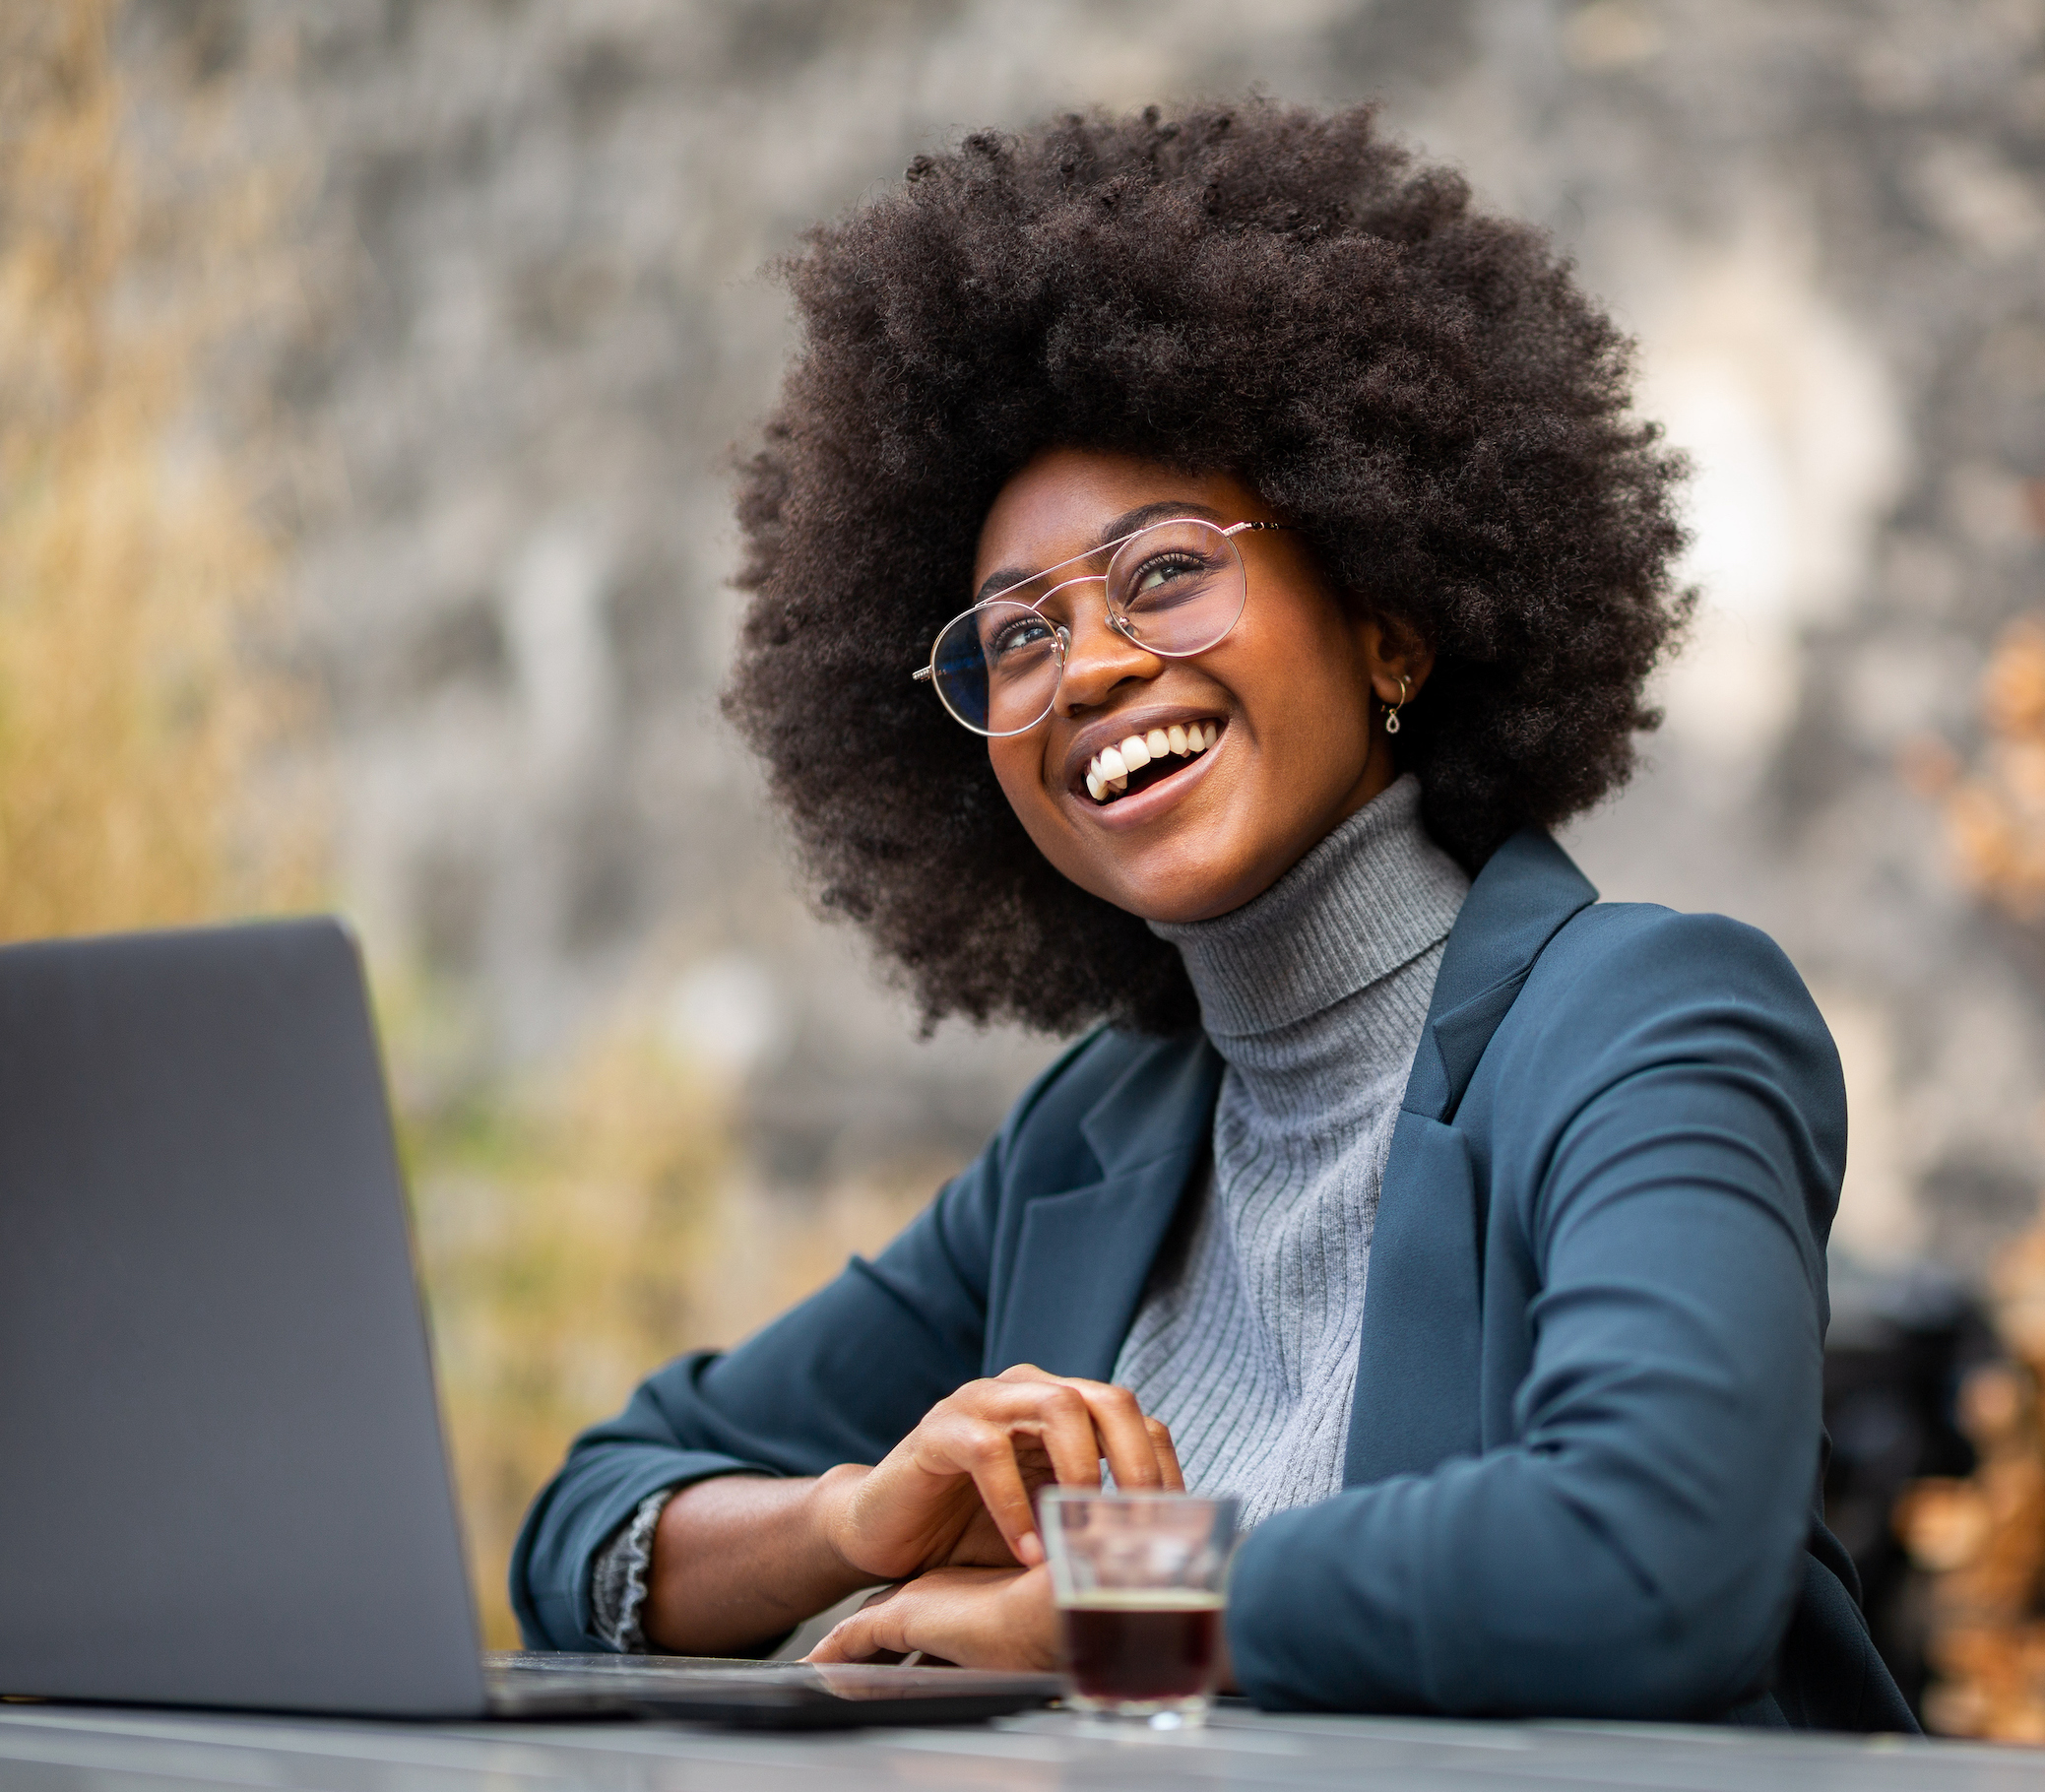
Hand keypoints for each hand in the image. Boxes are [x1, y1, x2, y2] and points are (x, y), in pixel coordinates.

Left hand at [805, 1564, 1058, 1670]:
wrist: (1051, 1611)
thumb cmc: (1053, 1632)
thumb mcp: (1019, 1655)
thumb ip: (998, 1660)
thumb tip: (1007, 1682)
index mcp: (972, 1601)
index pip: (925, 1628)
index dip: (906, 1647)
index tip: (894, 1667)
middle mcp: (941, 1597)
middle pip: (892, 1628)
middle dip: (873, 1653)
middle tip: (850, 1671)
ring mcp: (920, 1603)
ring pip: (869, 1633)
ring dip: (848, 1657)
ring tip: (824, 1674)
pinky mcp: (903, 1615)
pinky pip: (851, 1639)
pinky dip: (832, 1654)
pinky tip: (813, 1670)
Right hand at [812, 1364, 1182, 1581]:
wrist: (882, 1534)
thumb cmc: (969, 1531)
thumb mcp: (1043, 1525)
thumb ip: (1090, 1521)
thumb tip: (1165, 1557)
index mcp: (1060, 1408)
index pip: (1133, 1418)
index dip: (1161, 1467)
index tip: (1174, 1526)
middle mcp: (1027, 1392)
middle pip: (1107, 1399)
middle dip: (1137, 1462)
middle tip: (1145, 1524)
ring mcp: (981, 1402)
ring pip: (1056, 1407)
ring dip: (1081, 1472)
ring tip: (1085, 1531)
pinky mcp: (939, 1431)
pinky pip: (988, 1451)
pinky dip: (1015, 1504)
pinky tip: (1025, 1550)